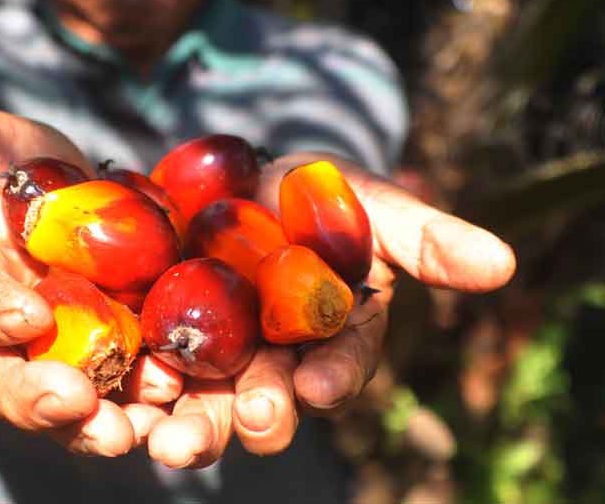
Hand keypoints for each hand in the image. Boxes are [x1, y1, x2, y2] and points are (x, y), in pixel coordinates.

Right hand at [0, 105, 182, 456]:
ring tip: (126, 429)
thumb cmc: (10, 163)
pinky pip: (114, 390)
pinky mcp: (100, 355)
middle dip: (33, 396)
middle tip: (75, 403)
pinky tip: (168, 399)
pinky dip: (139, 401)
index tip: (28, 316)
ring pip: (57, 401)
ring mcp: (47, 349)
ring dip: (89, 423)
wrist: (68, 189)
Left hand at [153, 152, 516, 464]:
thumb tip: (502, 263)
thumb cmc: (308, 194)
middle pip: (263, 401)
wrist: (228, 176)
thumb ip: (422, 236)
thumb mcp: (365, 202)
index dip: (331, 378)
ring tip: (170, 440)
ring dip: (188, 425)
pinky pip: (137, 369)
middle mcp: (267, 363)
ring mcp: (205, 356)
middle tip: (248, 422)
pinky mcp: (149, 338)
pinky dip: (128, 386)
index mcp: (323, 341)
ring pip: (199, 402)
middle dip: (256, 415)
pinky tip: (115, 393)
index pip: (334, 369)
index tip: (319, 384)